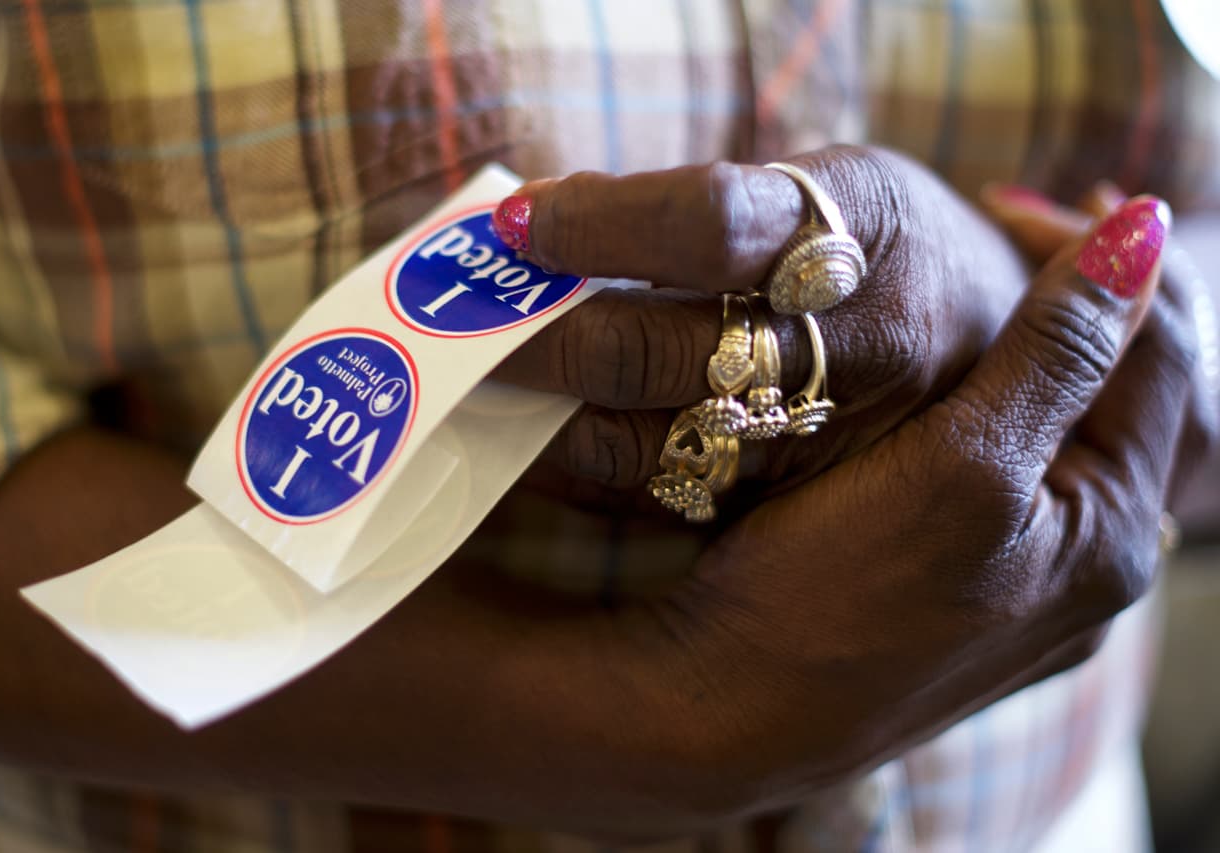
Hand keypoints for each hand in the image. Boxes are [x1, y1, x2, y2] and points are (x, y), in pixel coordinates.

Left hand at [492, 146, 1028, 509]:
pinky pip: (667, 497)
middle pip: (663, 351)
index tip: (518, 221)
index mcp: (859, 228)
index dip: (599, 223)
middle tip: (467, 319)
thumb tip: (539, 226)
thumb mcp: (825, 186)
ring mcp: (824, 435)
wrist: (998, 347)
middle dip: (546, 339)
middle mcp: (849, 341)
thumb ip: (701, 211)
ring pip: (654, 442)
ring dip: (547, 414)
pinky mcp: (796, 499)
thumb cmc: (881, 244)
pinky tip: (532, 440)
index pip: (709, 224)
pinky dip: (585, 470)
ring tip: (475, 379)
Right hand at [607, 192, 1193, 809]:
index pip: (1155, 358)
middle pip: (1111, 399)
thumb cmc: (832, 595)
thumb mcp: (961, 470)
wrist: (721, 713)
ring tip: (961, 290)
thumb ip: (1056, 354)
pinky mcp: (953, 595)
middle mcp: (1080, 571)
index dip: (1099, 261)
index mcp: (1108, 535)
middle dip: (1066, 305)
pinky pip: (1000, 477)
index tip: (1003, 199)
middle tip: (992, 227)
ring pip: (1050, 436)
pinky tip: (928, 387)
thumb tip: (1142, 233)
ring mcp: (1018, 589)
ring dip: (1020, 355)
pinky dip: (980, 410)